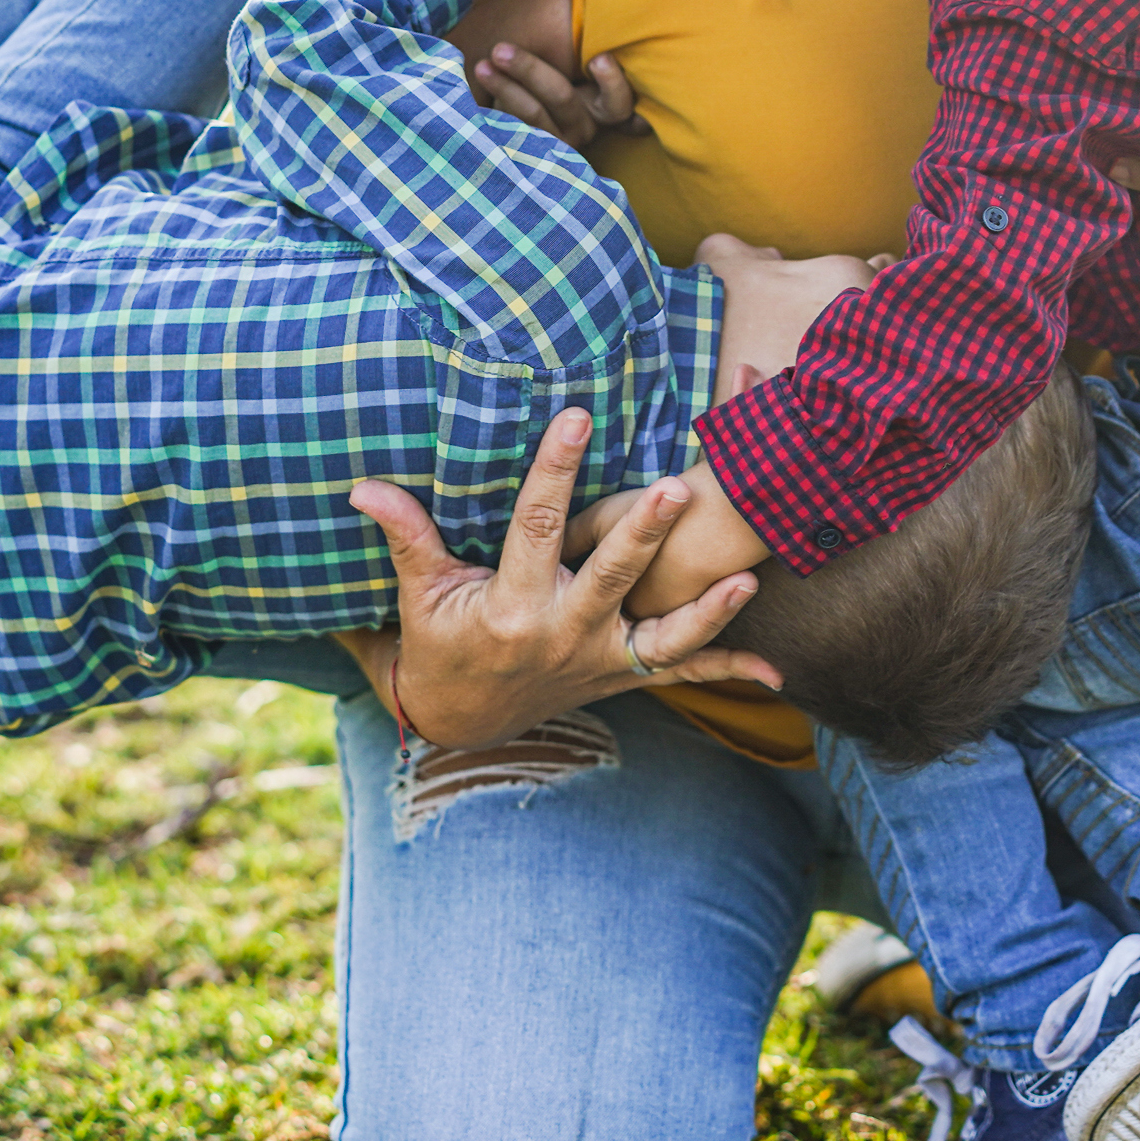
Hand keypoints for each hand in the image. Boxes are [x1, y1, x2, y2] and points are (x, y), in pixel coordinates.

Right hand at [344, 408, 779, 748]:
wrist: (458, 722)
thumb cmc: (438, 644)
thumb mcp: (418, 594)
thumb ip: (405, 535)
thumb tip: (362, 486)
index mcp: (512, 605)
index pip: (537, 526)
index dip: (554, 469)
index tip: (574, 418)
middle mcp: (562, 634)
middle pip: (611, 578)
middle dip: (645, 536)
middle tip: (678, 491)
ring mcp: (598, 659)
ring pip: (661, 637)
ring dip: (706, 612)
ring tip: (746, 579)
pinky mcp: (622, 676)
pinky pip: (681, 675)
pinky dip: (728, 669)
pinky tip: (777, 669)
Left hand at [471, 41, 646, 145]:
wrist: (517, 125)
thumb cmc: (547, 80)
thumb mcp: (567, 65)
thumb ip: (570, 47)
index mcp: (601, 108)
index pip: (618, 104)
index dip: (612, 84)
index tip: (598, 59)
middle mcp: (583, 128)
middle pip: (561, 98)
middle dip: (529, 70)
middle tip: (500, 49)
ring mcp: (555, 145)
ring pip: (531, 115)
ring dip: (504, 86)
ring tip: (480, 66)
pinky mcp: (529, 154)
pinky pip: (510, 131)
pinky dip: (493, 104)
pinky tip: (475, 88)